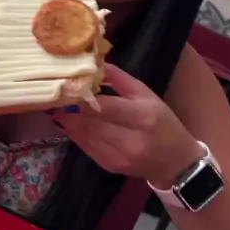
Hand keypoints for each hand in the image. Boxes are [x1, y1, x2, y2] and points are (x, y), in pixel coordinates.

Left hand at [55, 64, 202, 186]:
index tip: (64, 87)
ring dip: (68, 120)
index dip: (82, 99)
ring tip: (55, 106)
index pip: (105, 107)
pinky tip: (67, 121)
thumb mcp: (147, 94)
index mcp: (142, 116)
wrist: (176, 163)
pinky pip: (85, 147)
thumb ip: (120, 79)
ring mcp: (119, 156)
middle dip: (70, 108)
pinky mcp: (109, 166)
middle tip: (53, 94)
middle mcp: (130, 140)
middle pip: (91, 122)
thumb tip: (95, 63)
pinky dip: (75, 133)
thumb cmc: (163, 123)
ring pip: (84, 135)